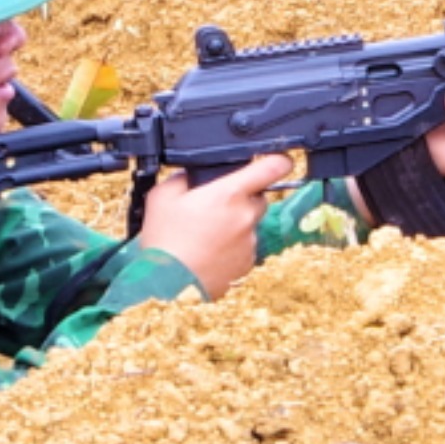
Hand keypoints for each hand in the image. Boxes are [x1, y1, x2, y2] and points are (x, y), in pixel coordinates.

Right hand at [136, 150, 303, 292]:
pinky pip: (245, 247)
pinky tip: (209, 251)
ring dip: (235, 225)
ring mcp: (249, 242)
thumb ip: (183, 178)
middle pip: (258, 198)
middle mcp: (245, 216)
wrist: (167, 284)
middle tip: (214, 208)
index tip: (281, 159)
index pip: (271, 168)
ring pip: (250, 224)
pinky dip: (232, 247)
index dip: (280, 160)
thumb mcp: (162, 196)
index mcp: (229, 194)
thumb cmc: (165, 241)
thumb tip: (191, 176)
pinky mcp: (247, 263)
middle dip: (242, 199)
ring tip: (205, 235)